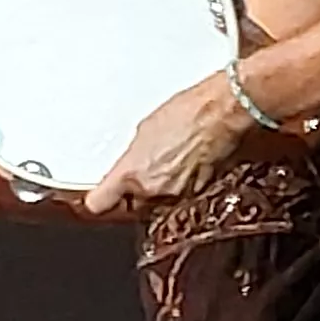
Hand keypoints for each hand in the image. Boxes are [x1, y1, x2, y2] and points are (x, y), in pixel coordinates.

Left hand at [83, 74, 247, 217]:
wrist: (222, 113)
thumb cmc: (187, 113)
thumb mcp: (144, 130)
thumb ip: (131, 157)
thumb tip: (127, 167)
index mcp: (131, 174)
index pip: (99, 204)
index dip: (98, 200)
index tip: (97, 196)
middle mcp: (152, 191)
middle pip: (129, 208)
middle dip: (130, 196)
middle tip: (137, 174)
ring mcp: (176, 197)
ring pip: (154, 206)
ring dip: (154, 193)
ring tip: (164, 165)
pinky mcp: (197, 196)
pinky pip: (177, 199)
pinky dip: (176, 188)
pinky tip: (181, 167)